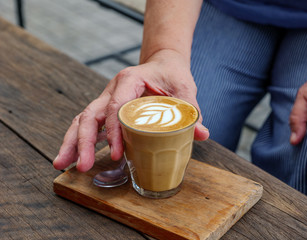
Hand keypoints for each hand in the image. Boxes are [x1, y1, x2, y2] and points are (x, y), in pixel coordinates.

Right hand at [53, 49, 208, 171]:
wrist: (163, 63)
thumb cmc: (172, 74)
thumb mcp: (185, 89)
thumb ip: (192, 111)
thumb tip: (203, 134)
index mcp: (130, 80)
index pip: (116, 106)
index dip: (114, 131)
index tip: (116, 153)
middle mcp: (113, 89)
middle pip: (90, 114)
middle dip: (83, 141)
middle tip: (81, 166)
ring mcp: (107, 99)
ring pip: (82, 120)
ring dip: (72, 142)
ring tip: (62, 164)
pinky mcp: (107, 110)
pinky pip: (88, 124)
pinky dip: (78, 140)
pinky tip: (71, 158)